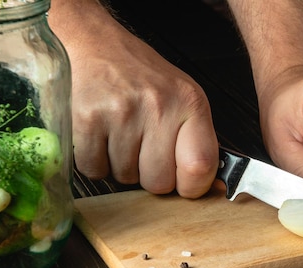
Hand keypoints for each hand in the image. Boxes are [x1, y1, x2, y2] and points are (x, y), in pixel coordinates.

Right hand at [52, 3, 218, 198]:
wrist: (93, 43)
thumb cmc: (141, 77)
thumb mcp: (182, 100)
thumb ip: (198, 143)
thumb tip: (214, 190)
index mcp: (190, 103)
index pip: (201, 166)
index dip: (192, 186)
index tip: (183, 183)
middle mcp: (159, 106)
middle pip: (158, 182)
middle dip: (149, 175)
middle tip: (142, 149)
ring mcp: (122, 112)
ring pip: (125, 178)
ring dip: (120, 166)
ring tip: (119, 135)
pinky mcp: (88, 118)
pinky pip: (94, 169)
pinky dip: (95, 161)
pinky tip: (100, 136)